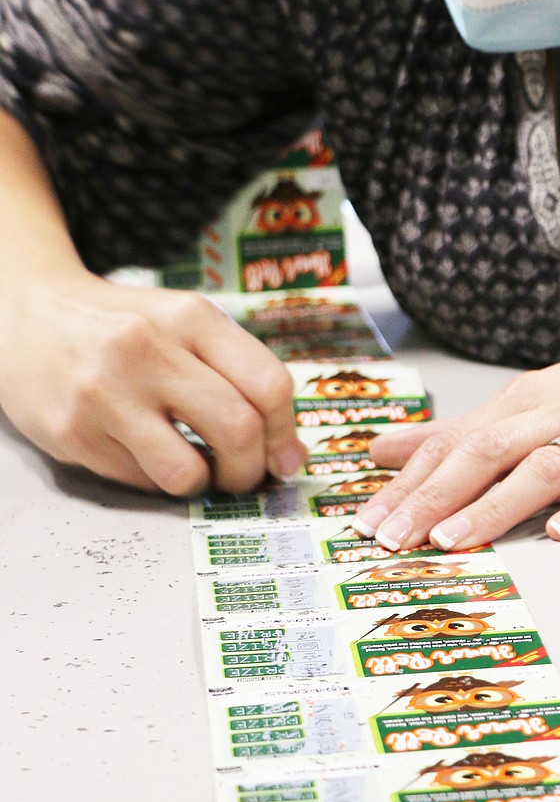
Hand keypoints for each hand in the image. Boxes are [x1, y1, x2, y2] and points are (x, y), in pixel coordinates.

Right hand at [0, 272, 304, 493]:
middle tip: (242, 475)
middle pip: (237, 430)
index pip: (268, 385)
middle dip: (250, 469)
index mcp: (190, 317)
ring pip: (188, 471)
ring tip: (195, 469)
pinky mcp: (74, 432)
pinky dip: (155, 479)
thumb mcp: (184, 324)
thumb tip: (288, 456)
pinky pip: (140, 480)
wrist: (29, 317)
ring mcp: (106, 393)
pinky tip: (145, 452)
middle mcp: (149, 349)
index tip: (284, 458)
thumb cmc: (121, 327)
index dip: (285, 434)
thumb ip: (240, 375)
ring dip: (203, 484)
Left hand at [353, 333, 559, 549]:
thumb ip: (461, 431)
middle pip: (493, 448)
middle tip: (395, 539)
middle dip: (438, 496)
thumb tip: (382, 448)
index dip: (411, 481)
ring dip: (499, 503)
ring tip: (457, 539)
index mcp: (533, 398)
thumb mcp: (537, 401)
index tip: (370, 522)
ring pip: (553, 464)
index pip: (458, 439)